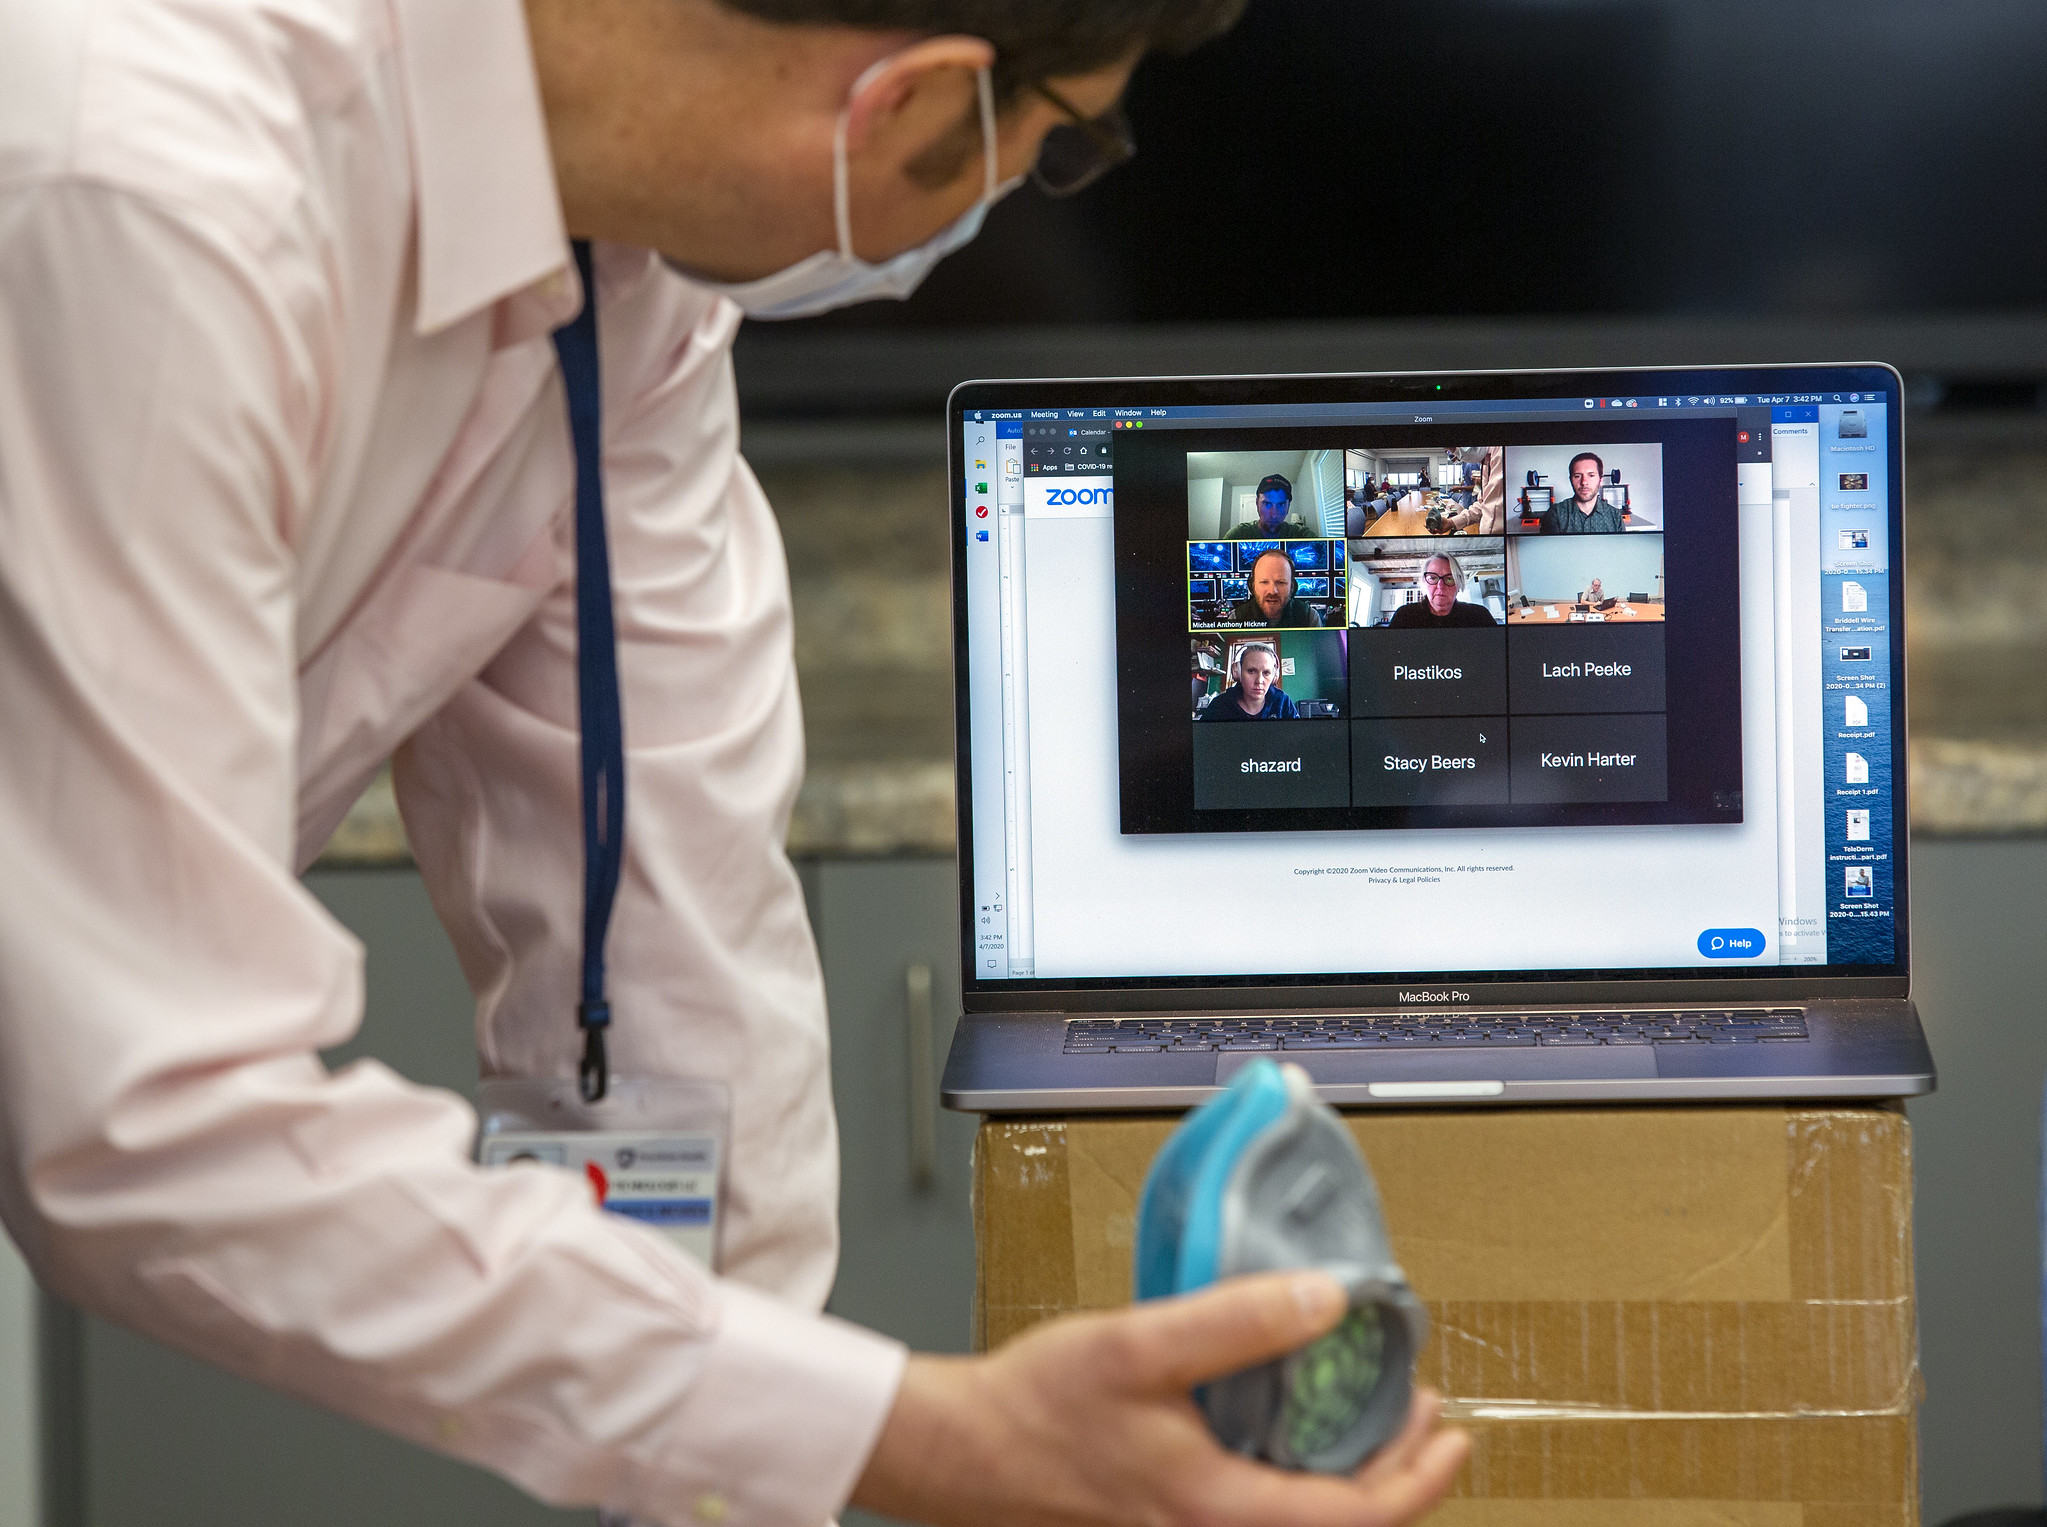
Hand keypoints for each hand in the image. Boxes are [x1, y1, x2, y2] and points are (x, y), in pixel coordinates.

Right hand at [852, 1273, 1468, 1526]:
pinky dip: (1299, 1479)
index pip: (1356, 1520)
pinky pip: (1262, 1516)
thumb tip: (1325, 1299)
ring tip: (1372, 1420)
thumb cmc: (1036, 1408)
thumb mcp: (1139, 1345)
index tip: (1452, 1430)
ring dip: (1350, 1480)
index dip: (1419, 1479)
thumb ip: (1235, 1322)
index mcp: (1216, 1512)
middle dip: (1397, 1476)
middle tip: (1422, 1414)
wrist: (960, 1454)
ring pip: (1301, 1526)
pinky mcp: (1171, 1522)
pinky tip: (1292, 1430)